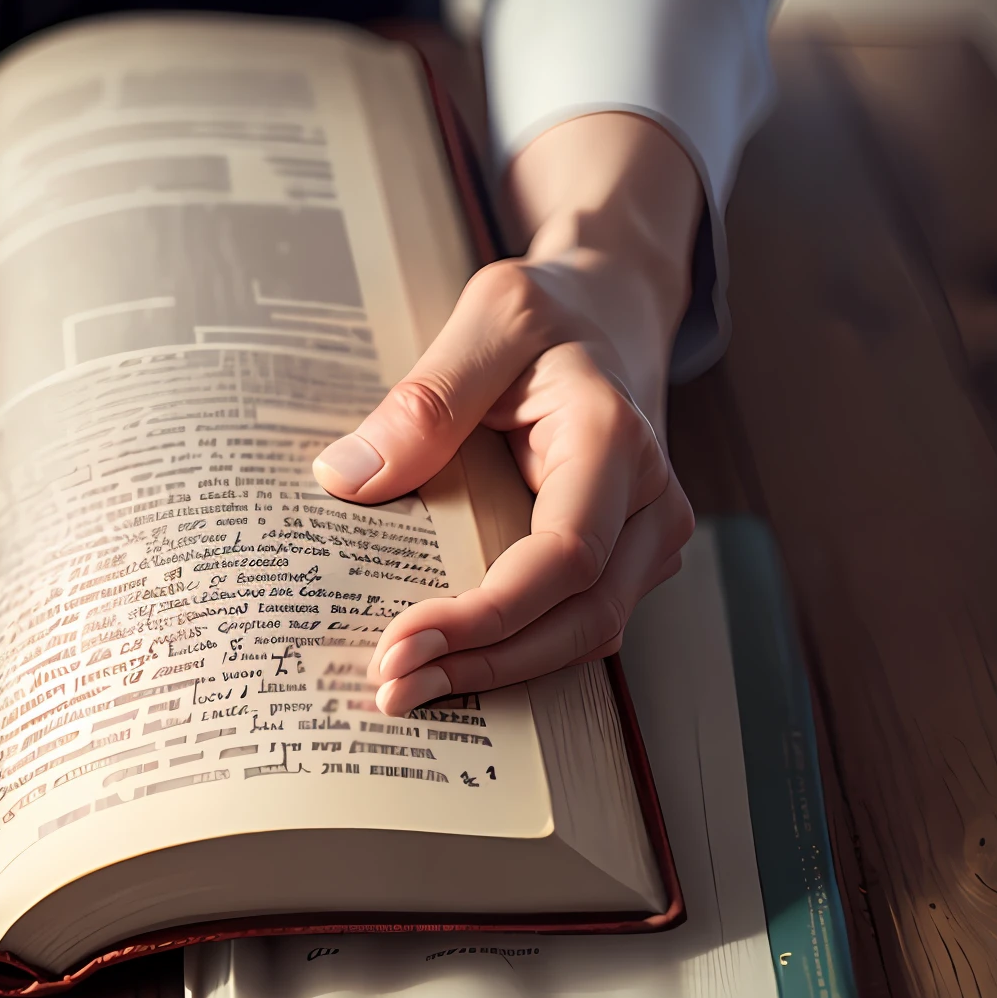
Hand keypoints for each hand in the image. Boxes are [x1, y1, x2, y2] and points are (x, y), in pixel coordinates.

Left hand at [312, 113, 701, 714]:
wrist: (611, 308)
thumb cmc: (548, 310)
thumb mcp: (489, 314)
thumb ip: (427, 396)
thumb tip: (347, 478)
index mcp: (616, 439)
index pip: (563, 558)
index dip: (487, 615)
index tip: (403, 642)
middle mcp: (650, 500)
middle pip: (579, 619)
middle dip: (483, 664)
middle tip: (387, 689)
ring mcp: (646, 536)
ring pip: (584, 636)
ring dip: (497, 671)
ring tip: (405, 689)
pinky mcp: (626, 556)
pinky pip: (574, 622)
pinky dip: (513, 649)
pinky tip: (446, 661)